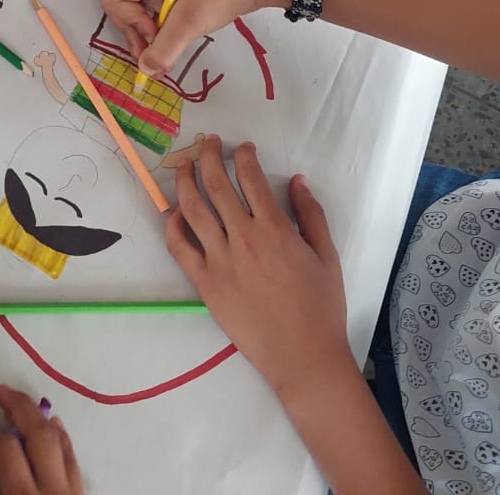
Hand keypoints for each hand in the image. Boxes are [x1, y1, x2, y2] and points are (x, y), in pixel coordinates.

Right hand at [0, 386, 82, 494]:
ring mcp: (73, 493)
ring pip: (63, 445)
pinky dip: (63, 443)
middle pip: (41, 435)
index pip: (5, 451)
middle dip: (21, 409)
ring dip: (44, 422)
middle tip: (4, 394)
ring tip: (27, 408)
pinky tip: (56, 434)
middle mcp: (53, 490)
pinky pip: (74, 462)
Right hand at [102, 0, 295, 77]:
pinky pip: (152, 16)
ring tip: (168, 56)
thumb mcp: (192, 21)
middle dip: (139, 36)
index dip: (132, 25)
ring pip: (137, 16)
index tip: (158, 36)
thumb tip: (144, 71)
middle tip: (160, 57)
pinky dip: (160, 33)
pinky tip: (174, 44)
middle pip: (123, 11)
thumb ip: (164, 48)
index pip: (116, 2)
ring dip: (150, 38)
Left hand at [166, 139, 350, 397]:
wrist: (302, 356)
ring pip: (192, 209)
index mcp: (275, 229)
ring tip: (183, 165)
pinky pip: (179, 247)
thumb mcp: (327, 255)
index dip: (244, 156)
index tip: (242, 147)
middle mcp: (243, 238)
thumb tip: (297, 179)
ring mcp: (219, 260)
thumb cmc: (321, 307)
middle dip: (208, 156)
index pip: (251, 178)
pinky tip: (174, 212)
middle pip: (216, 184)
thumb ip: (311, 214)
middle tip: (207, 143)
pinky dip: (173, 225)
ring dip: (184, 180)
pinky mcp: (204, 282)